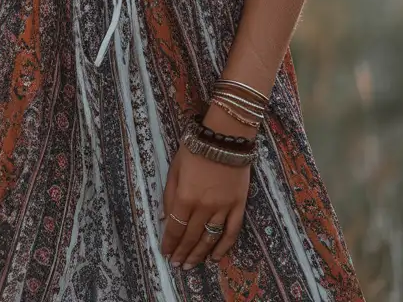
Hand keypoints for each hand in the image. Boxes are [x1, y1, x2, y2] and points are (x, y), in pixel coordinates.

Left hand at [159, 134, 250, 270]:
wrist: (226, 136)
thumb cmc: (196, 148)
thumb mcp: (175, 168)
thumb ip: (169, 195)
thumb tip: (164, 219)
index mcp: (185, 197)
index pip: (175, 228)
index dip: (169, 243)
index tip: (165, 253)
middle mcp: (204, 207)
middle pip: (191, 237)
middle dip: (182, 253)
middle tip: (176, 265)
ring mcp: (223, 209)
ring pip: (209, 239)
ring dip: (198, 255)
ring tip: (190, 265)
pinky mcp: (238, 206)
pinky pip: (231, 232)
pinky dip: (223, 248)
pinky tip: (215, 258)